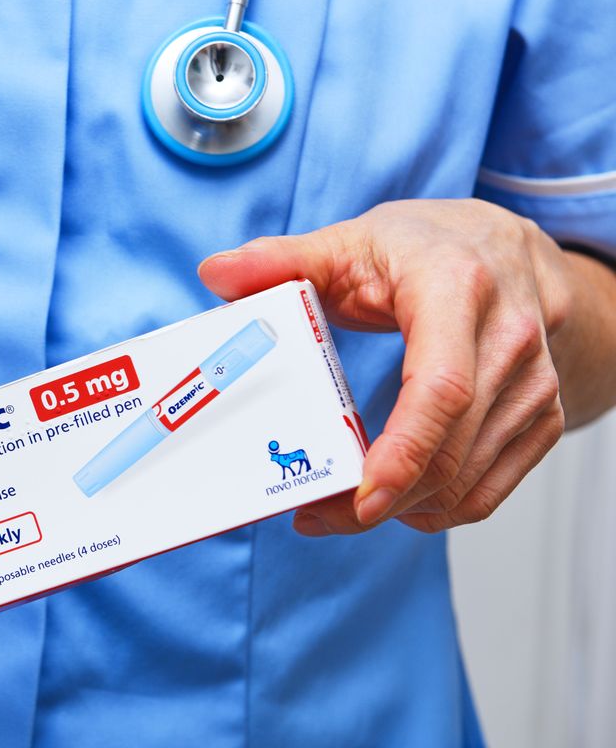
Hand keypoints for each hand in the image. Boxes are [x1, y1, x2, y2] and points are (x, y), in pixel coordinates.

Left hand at [199, 199, 570, 533]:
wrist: (507, 248)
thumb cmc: (423, 247)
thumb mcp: (350, 241)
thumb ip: (280, 258)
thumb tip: (215, 271)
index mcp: (457, 289)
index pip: (441, 387)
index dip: (404, 449)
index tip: (361, 495)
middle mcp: (509, 338)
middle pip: (451, 448)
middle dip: (382, 498)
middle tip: (317, 515)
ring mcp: (534, 383)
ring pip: (470, 480)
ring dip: (402, 511)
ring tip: (338, 512)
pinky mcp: (541, 415)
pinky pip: (491, 489)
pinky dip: (439, 509)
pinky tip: (393, 503)